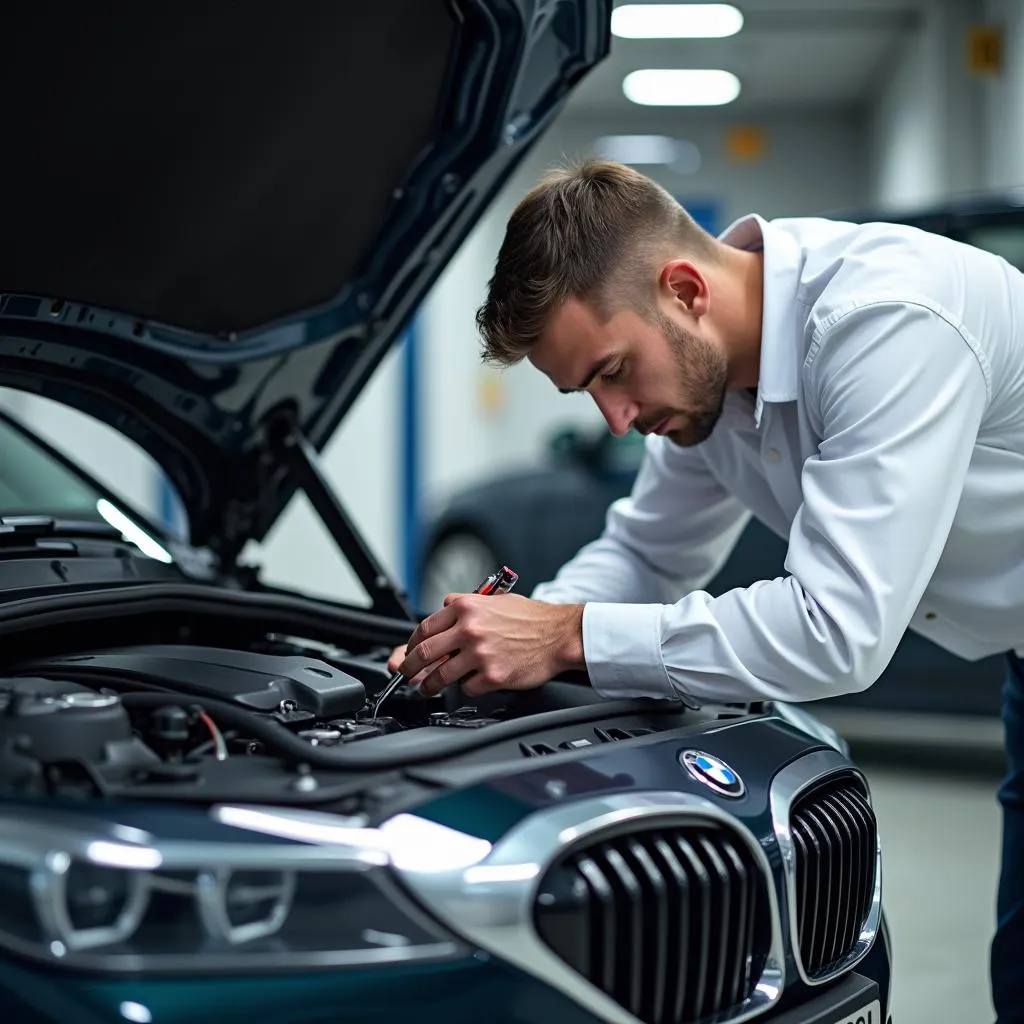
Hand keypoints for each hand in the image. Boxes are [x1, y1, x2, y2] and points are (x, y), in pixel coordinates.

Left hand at [396, 593, 584, 697]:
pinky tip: (472, 683)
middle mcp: (469, 629)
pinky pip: (467, 688)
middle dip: (408, 667)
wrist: (560, 635)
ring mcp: (480, 654)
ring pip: (440, 676)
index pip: (425, 627)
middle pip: (424, 653)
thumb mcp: (494, 600)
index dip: (412, 643)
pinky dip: (466, 688)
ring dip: (429, 685)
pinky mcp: (492, 676)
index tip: (409, 651)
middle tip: (405, 674)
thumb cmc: (531, 618)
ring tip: (427, 689)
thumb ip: (464, 607)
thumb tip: (441, 620)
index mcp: (466, 607)